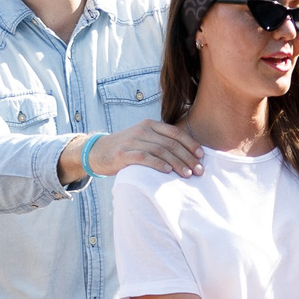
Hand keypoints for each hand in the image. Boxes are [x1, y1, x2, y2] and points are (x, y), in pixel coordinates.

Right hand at [81, 117, 202, 179]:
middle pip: (171, 143)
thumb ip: (161, 142)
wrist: (97, 151)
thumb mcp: (144, 139)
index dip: (190, 144)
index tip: (201, 156)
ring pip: (160, 150)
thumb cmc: (126, 148)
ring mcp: (132, 141)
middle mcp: (143, 130)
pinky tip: (167, 171)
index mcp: (150, 125)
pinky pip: (144, 157)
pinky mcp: (123, 153)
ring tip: (187, 174)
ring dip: (177, 163)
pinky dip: (157, 164)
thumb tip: (187, 155)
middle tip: (199, 171)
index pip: (175, 133)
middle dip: (187, 157)